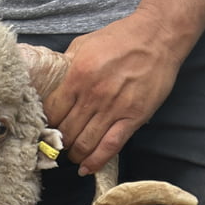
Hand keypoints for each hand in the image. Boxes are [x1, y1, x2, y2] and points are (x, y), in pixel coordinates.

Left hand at [42, 9, 185, 174]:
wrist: (159, 36)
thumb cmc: (121, 38)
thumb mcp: (85, 44)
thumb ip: (66, 66)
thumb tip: (50, 83)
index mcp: (77, 76)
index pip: (52, 112)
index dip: (46, 125)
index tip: (45, 130)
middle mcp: (92, 95)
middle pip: (66, 132)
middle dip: (59, 142)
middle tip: (58, 145)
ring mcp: (113, 109)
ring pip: (84, 144)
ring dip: (74, 155)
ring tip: (72, 155)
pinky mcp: (132, 118)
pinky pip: (109, 147)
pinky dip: (95, 162)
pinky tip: (86, 168)